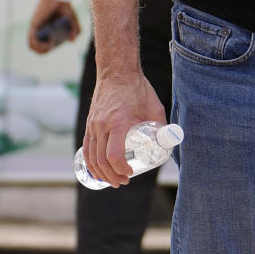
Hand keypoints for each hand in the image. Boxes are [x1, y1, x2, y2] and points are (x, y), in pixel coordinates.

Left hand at [28, 0, 80, 53]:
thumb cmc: (64, 8)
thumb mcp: (73, 21)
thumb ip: (75, 31)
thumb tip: (71, 40)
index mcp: (48, 33)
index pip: (44, 47)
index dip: (49, 49)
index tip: (56, 43)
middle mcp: (41, 32)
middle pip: (38, 48)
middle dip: (45, 50)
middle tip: (53, 44)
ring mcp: (36, 29)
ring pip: (33, 46)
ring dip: (41, 50)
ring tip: (50, 45)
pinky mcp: (34, 25)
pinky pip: (31, 40)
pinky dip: (38, 45)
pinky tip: (48, 42)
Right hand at [83, 70, 165, 187]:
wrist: (116, 72)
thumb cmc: (137, 89)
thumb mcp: (154, 108)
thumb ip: (161, 126)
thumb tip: (168, 143)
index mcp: (118, 123)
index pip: (114, 155)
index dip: (121, 169)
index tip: (131, 173)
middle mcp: (102, 126)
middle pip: (101, 160)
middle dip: (112, 176)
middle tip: (123, 182)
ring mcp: (93, 125)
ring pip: (91, 156)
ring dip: (100, 172)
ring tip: (111, 180)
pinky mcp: (89, 123)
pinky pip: (86, 147)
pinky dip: (89, 162)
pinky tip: (97, 170)